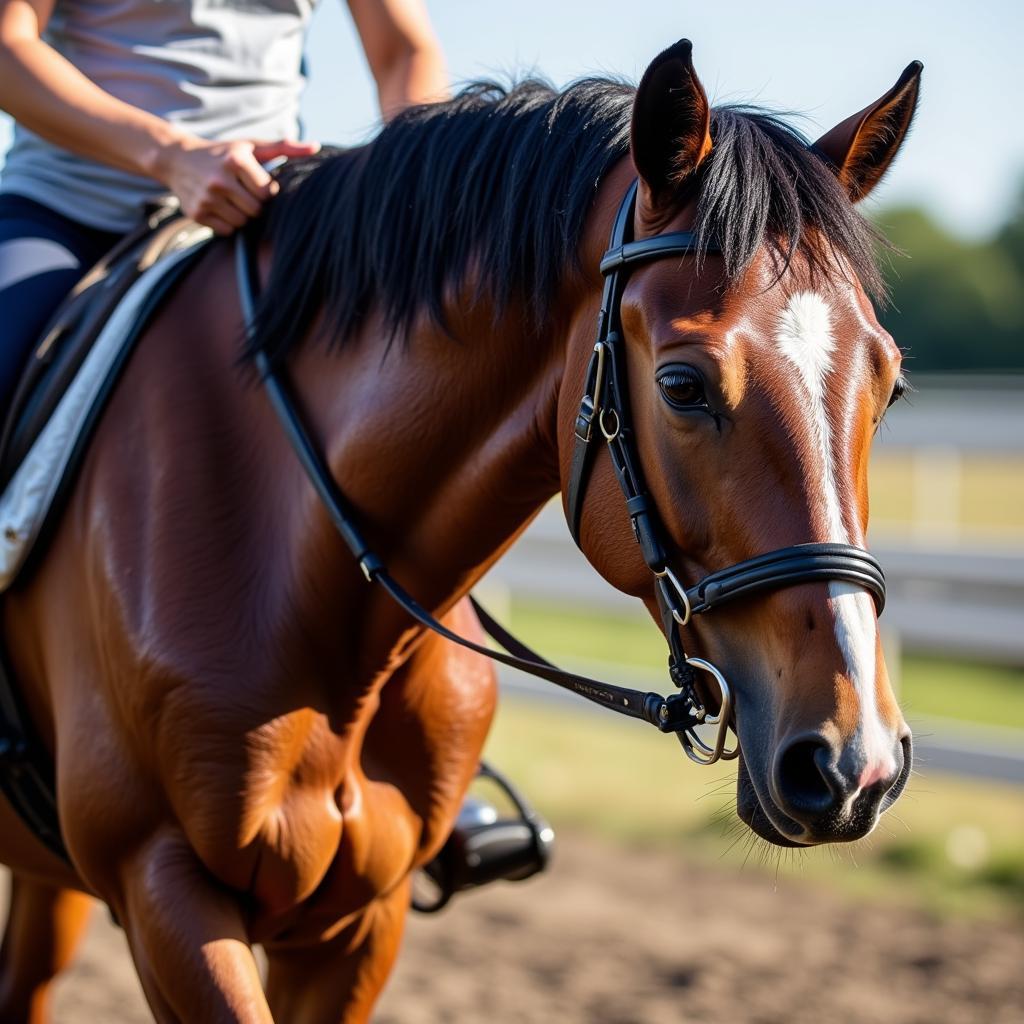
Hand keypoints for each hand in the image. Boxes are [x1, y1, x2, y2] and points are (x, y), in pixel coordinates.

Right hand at [153, 136, 319, 234]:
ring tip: (232, 198)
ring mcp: (206, 198)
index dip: (266, 191)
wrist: (177, 159)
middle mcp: (219, 179)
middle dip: (255, 204)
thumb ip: (284, 148)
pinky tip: (220, 206)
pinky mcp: (196, 213)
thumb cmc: (224, 153)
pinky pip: (228, 230)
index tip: (256, 182)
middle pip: (256, 210)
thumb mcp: (252, 146)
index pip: (268, 193)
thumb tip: (316, 147)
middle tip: (243, 192)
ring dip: (242, 214)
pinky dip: (228, 222)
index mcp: (236, 160)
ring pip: (243, 222)